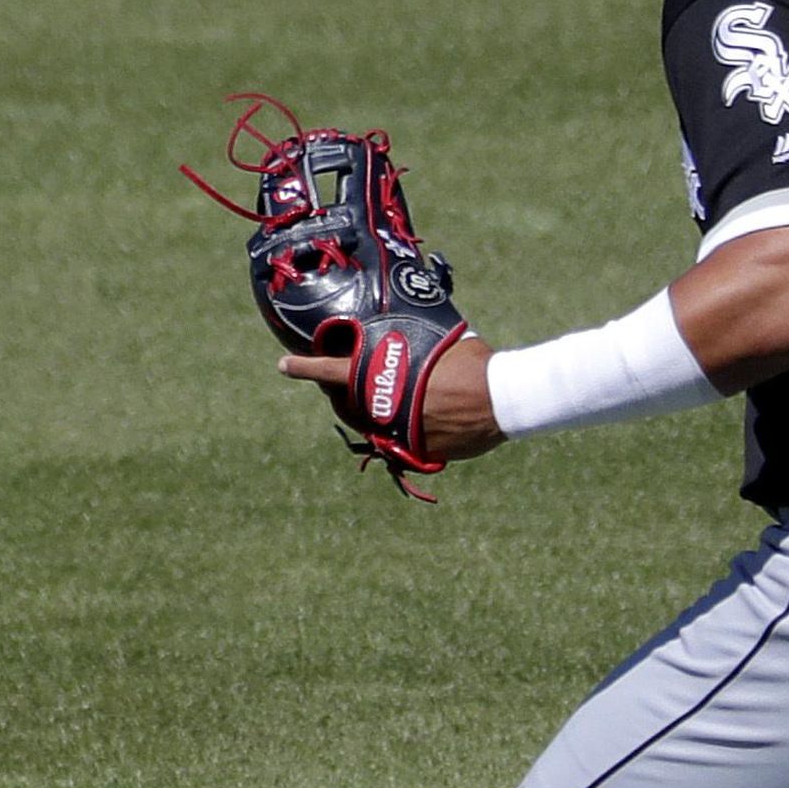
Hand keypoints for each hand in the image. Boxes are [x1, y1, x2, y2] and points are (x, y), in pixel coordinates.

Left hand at [278, 333, 504, 462]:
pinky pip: (400, 439)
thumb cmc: (474, 364)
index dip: (304, 368)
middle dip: (340, 393)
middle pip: (346, 403)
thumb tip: (410, 336)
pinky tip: (419, 414)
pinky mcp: (418, 451)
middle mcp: (382, 408)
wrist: (504, 400)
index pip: (329, 371)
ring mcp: (398, 433)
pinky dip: (404, 426)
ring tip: (384, 396)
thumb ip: (414, 344)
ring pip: (370, 424)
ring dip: (371, 410)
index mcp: (382, 377)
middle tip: (342, 381)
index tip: (284, 365)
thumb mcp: (437, 342)